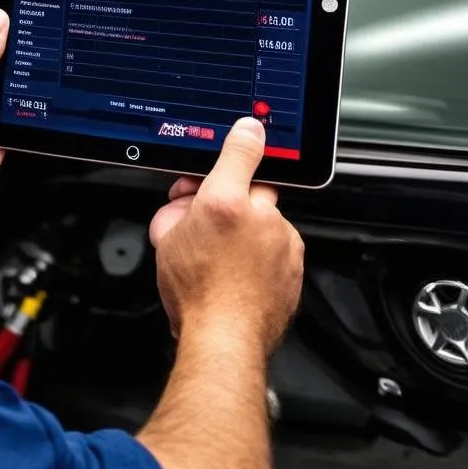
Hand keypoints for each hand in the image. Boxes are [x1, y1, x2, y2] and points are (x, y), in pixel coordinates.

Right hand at [149, 118, 303, 353]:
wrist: (224, 338)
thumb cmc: (197, 290)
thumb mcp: (172, 232)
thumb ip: (186, 199)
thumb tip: (212, 167)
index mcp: (230, 203)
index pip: (244, 152)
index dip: (240, 142)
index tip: (247, 130)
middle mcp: (265, 220)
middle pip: (250, 194)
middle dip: (229, 200)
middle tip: (204, 218)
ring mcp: (284, 247)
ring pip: (264, 225)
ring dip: (246, 231)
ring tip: (219, 255)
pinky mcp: (295, 271)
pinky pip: (276, 252)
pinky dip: (260, 256)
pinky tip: (236, 272)